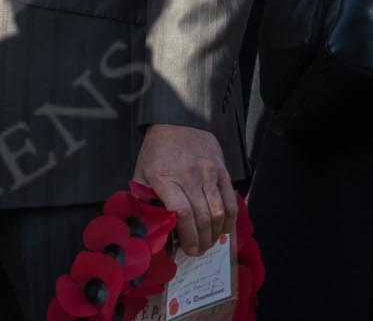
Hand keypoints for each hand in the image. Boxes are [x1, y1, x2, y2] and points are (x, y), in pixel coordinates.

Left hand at [134, 123, 236, 255]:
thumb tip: (148, 227)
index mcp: (165, 178)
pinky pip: (231, 202)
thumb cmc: (157, 151)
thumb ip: (144, 198)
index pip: (181, 213)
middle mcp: (189, 176)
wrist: (178, 120)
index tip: (186, 249)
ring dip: (215, 235)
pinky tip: (225, 233)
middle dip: (201, 241)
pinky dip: (230, 221)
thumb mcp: (141, 172)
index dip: (187, 236)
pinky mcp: (222, 171)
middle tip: (197, 252)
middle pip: (202, 217)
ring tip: (209, 245)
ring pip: (219, 212)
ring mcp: (208, 173)